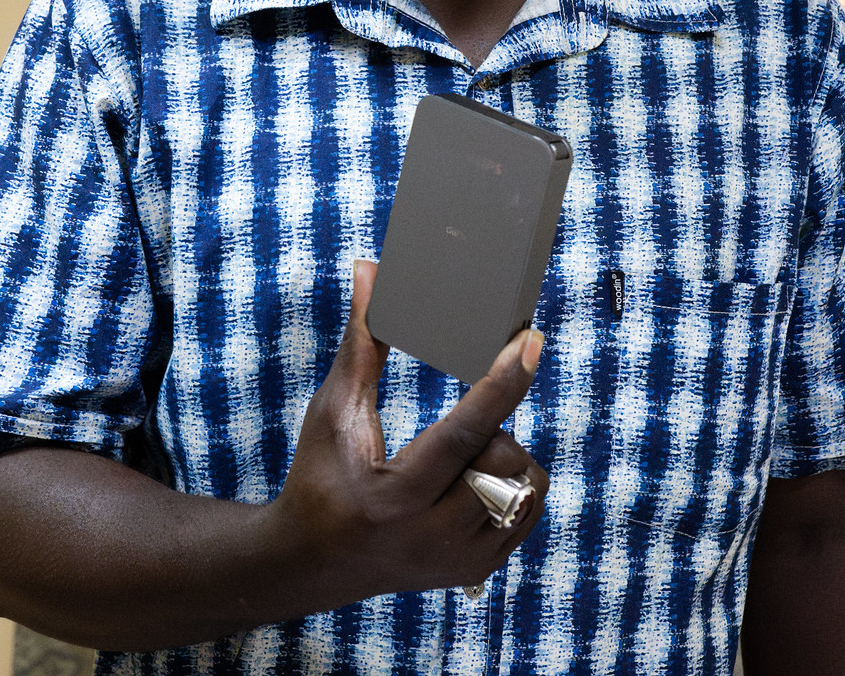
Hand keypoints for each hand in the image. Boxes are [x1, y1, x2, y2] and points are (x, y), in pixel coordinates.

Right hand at [266, 259, 549, 598]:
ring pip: (525, 487)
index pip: (465, 433)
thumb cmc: (319, 477)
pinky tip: (478, 477)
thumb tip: (370, 272)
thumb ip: (361, 344)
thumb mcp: (334, 411)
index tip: (531, 340)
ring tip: (464, 455)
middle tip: (458, 426)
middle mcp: (432, 537)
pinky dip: (514, 484)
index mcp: (395, 497)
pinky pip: (527, 512)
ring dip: (506, 457)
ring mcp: (458, 561)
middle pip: (503, 459)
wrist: (312, 562)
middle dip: (492, 427)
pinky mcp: (475, 571)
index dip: (503, 382)